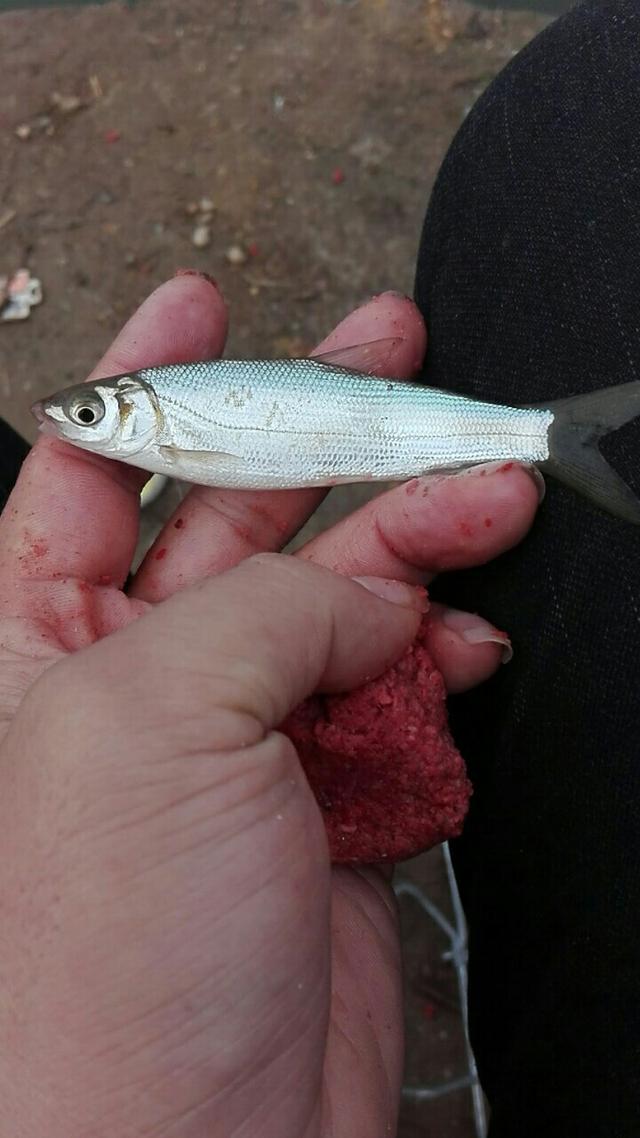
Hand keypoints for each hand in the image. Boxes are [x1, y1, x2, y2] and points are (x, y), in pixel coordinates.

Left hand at [0, 274, 538, 1136]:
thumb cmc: (97, 957)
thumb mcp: (151, 721)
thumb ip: (267, 614)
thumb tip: (372, 588)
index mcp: (36, 643)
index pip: (85, 471)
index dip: (151, 382)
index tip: (206, 302)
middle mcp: (134, 684)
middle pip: (234, 518)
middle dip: (314, 433)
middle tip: (389, 354)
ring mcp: (238, 746)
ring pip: (334, 603)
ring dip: (411, 547)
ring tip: (484, 495)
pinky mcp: (324, 807)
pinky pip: (391, 698)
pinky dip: (434, 666)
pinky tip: (465, 647)